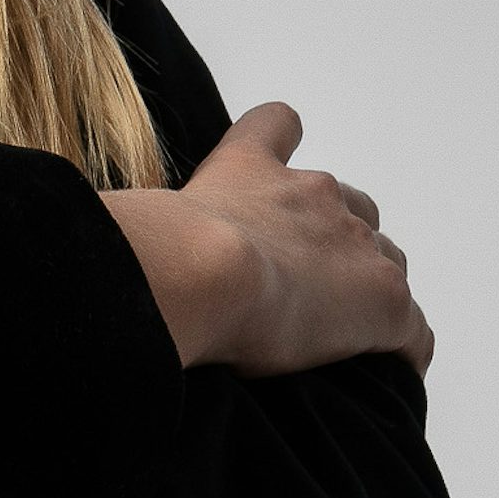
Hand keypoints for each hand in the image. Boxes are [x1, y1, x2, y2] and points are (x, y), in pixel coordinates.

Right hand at [104, 105, 432, 375]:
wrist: (197, 269)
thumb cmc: (155, 255)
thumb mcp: (137, 228)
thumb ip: (131, 236)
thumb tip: (86, 267)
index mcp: (250, 170)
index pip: (276, 129)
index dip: (281, 147)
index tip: (282, 164)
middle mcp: (312, 194)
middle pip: (350, 206)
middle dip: (338, 241)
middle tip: (308, 288)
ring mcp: (353, 246)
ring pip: (386, 261)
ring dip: (372, 290)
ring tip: (351, 335)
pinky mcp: (381, 301)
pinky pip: (412, 329)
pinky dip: (407, 347)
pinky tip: (398, 369)